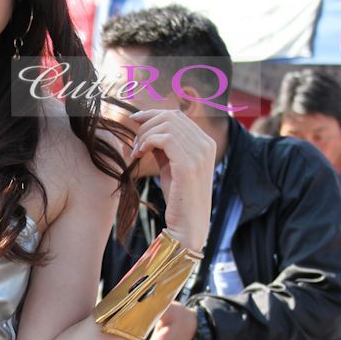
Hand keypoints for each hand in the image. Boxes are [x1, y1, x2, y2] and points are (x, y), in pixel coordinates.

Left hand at [131, 109, 214, 252]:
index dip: (153, 114)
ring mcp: (200, 153)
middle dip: (146, 125)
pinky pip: (164, 138)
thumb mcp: (171, 166)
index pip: (177, 115)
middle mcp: (206, 144)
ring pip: (166, 125)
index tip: (134, 120)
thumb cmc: (179, 199)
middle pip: (170, 116)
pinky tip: (139, 154)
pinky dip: (147, 142)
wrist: (188, 225)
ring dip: (145, 135)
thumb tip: (147, 128)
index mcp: (205, 143)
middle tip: (134, 145)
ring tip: (136, 152)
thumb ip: (164, 147)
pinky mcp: (189, 164)